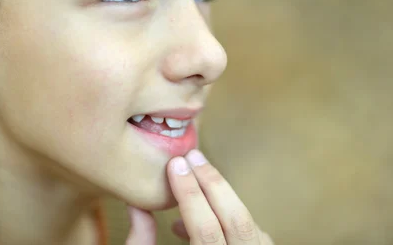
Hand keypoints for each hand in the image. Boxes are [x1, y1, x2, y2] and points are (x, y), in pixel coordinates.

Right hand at [125, 150, 272, 243]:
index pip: (206, 231)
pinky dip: (231, 219)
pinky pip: (254, 236)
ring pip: (251, 225)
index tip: (175, 165)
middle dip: (212, 184)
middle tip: (191, 156)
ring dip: (223, 197)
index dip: (190, 195)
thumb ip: (142, 243)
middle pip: (237, 221)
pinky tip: (207, 216)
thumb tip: (137, 204)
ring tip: (196, 174)